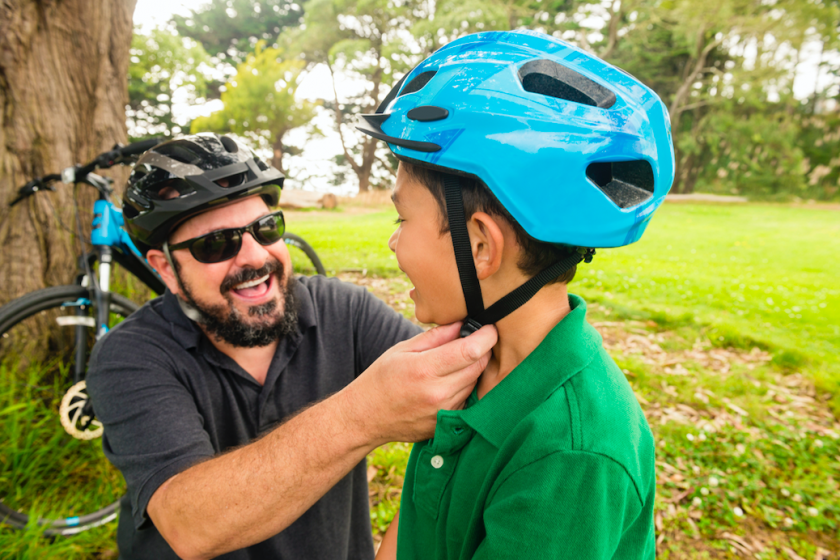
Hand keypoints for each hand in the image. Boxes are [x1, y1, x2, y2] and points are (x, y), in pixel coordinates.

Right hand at [342, 322, 496, 445]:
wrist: (365, 417)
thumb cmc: (382, 378)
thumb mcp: (403, 350)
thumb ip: (436, 336)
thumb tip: (463, 323)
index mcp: (425, 370)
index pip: (470, 351)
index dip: (486, 337)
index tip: (490, 328)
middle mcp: (438, 393)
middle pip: (478, 366)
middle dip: (482, 351)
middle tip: (474, 341)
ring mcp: (443, 412)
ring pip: (475, 384)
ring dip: (473, 370)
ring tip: (454, 363)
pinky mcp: (445, 425)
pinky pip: (467, 400)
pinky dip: (464, 388)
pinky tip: (448, 383)